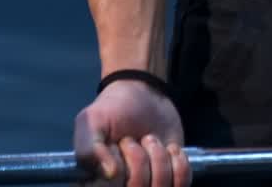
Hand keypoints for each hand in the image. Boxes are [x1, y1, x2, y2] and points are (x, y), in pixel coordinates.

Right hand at [73, 78, 189, 185]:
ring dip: (158, 156)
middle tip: (133, 140)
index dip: (117, 167)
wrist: (142, 93)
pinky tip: (168, 148)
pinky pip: (182, 183)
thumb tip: (110, 174)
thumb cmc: (112, 110)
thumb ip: (88, 149)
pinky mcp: (173, 181)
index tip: (116, 146)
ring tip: (149, 141)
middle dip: (138, 157)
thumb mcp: (90, 122)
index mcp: (98, 182)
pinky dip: (177, 160)